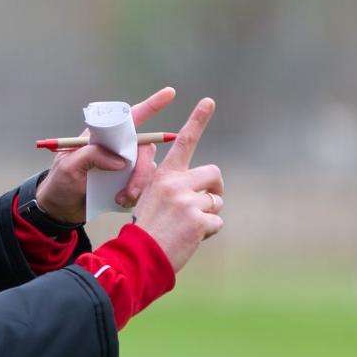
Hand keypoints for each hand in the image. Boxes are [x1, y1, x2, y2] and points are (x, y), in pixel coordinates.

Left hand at [35, 87, 176, 223]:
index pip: (128, 118)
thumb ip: (91, 156)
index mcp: (102, 137)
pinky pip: (144, 185)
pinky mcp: (126, 183)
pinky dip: (137, 194)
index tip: (169, 94)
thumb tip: (120, 161)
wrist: (60, 210)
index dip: (149, 106)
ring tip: (123, 198)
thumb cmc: (60, 183)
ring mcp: (123, 166)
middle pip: (144, 148)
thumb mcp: (69, 166)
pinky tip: (123, 201)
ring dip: (139, 184)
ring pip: (147, 168)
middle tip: (131, 189)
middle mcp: (117, 148)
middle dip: (142, 169)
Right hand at [130, 98, 223, 271]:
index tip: (208, 101)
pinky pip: (217, 222)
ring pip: (217, 201)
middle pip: (214, 174)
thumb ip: (177, 188)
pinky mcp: (198, 220)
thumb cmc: (148, 228)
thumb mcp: (154, 199)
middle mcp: (176, 183)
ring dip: (209, 215)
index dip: (197, 120)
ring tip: (188, 227)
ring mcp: (187, 201)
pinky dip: (209, 232)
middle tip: (203, 206)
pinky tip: (190, 238)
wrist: (139, 255)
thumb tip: (208, 190)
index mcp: (165, 175)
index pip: (184, 142)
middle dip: (214, 190)